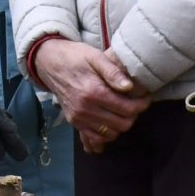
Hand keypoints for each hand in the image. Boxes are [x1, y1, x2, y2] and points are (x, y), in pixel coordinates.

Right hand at [30, 38, 150, 150]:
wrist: (49, 63)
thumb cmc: (74, 57)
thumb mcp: (95, 56)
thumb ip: (113, 72)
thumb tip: (129, 87)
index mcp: (93, 92)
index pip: (127, 109)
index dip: (141, 105)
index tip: (145, 98)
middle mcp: (85, 109)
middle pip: (121, 124)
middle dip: (133, 115)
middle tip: (135, 104)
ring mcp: (78, 118)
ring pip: (110, 134)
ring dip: (121, 125)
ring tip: (123, 111)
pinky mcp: (74, 122)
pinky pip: (93, 139)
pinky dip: (105, 136)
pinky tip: (110, 126)